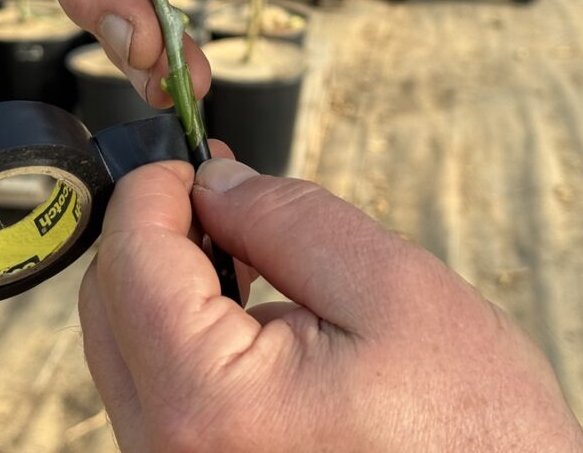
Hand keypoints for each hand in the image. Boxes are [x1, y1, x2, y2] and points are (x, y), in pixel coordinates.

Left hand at [79, 157, 582, 451]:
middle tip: (218, 191)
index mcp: (210, 403)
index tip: (190, 156)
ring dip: (172, 280)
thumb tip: (215, 184)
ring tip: (244, 245)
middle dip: (156, 231)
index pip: (131, 262)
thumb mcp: (392, 289)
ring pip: (130, 347)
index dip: (156, 188)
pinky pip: (162, 390)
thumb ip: (287, 218)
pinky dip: (188, 332)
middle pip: (110, 306)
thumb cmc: (472, 429)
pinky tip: (249, 307)